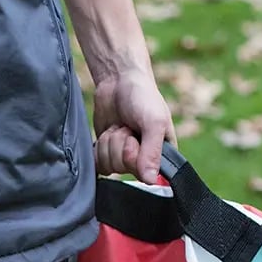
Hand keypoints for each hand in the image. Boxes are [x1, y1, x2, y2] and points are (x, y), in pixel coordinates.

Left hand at [92, 67, 175, 183]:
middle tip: (127, 128)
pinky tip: (108, 132)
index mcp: (162, 155)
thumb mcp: (154, 122)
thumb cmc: (143, 97)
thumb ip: (153, 152)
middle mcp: (144, 160)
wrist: (119, 81)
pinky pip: (98, 163)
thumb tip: (150, 181)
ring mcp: (124, 158)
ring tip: (119, 127)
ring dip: (109, 143)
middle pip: (124, 169)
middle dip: (120, 145)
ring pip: (109, 166)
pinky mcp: (107, 154)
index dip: (135, 157)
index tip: (134, 139)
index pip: (147, 175)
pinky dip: (99, 146)